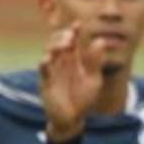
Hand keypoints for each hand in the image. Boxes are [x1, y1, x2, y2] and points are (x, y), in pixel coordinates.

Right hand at [38, 23, 103, 141]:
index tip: (78, 24)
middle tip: (71, 37)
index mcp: (74, 59)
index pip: (72, 39)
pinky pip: (43, 69)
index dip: (73, 30)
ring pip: (49, 51)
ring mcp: (53, 70)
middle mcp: (62, 61)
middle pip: (58, 41)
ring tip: (65, 45)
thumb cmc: (83, 98)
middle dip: (62, 36)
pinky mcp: (46, 81)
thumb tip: (101, 41)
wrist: (73, 119)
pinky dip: (44, 63)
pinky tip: (48, 59)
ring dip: (55, 45)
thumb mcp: (93, 80)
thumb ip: (95, 62)